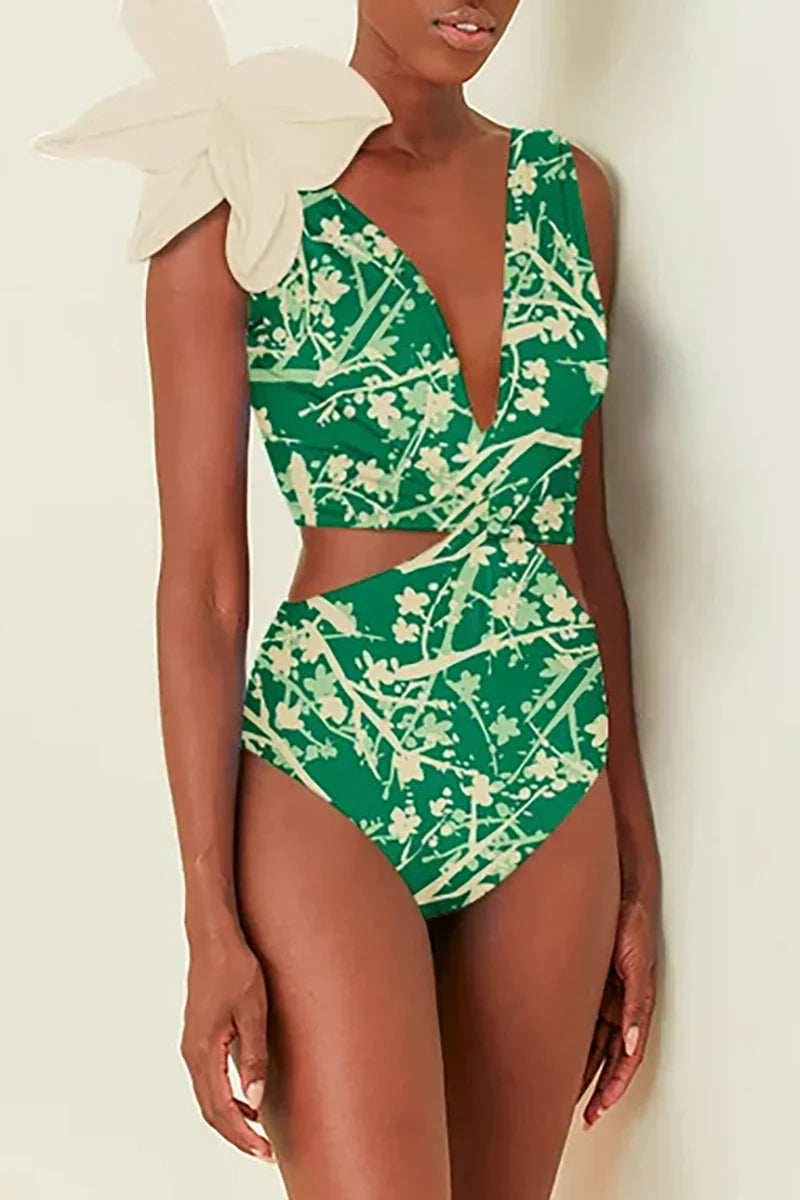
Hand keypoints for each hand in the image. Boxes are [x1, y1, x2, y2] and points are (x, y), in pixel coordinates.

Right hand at [181, 932, 273, 1161]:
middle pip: (211, 1110)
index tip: (264, 1153)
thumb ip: (254, 1057)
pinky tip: (248, 1098)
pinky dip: (225, 1098)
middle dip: (237, 1135)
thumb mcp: (254, 1011)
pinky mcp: (198, 1037)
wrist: (213, 939)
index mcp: (204, 1051)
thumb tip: (256, 1102)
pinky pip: (208, 1080)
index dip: (243, 1136)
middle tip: (264, 1152)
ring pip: (207, 1097)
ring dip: (231, 1118)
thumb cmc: (235, 969)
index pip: (221, 1109)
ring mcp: (192, 1045)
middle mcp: (192, 1053)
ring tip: (259, 1131)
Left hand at [579, 892, 657, 1126]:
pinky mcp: (588, 986)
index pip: (624, 1059)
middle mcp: (617, 1009)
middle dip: (597, 1090)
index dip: (613, 1087)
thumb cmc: (632, 927)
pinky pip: (580, 1022)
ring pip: (592, 1046)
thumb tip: (631, 1043)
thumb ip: (634, 1004)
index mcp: (632, 1008)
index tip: (599, 1110)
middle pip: (607, 1060)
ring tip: (565, 1099)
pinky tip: (557, 1058)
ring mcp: (602, 999)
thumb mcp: (635, 965)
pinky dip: (573, 1044)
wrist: (618, 897)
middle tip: (582, 1118)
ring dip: (584, 1072)